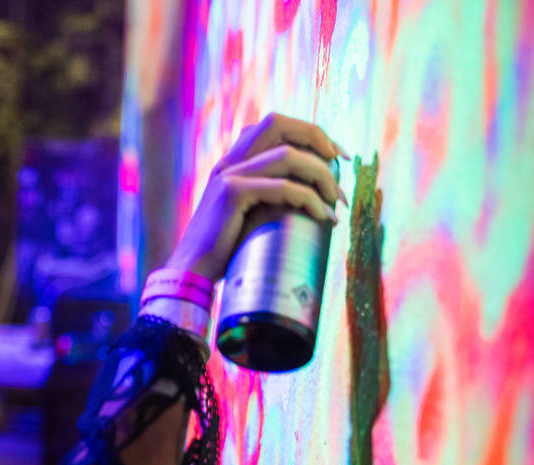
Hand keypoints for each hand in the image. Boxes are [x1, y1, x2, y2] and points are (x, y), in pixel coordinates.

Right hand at [164, 112, 347, 282]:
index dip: (309, 132)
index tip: (335, 155)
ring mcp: (228, 175)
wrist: (192, 271)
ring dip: (322, 175)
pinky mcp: (232, 194)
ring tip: (338, 201)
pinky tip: (323, 216)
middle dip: (317, 136)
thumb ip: (270, 194)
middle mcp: (229, 160)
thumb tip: (312, 193)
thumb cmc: (223, 250)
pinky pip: (284, 187)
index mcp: (232, 161)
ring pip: (288, 155)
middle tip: (341, 162)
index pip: (274, 125)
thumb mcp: (248, 213)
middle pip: (278, 122)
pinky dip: (310, 200)